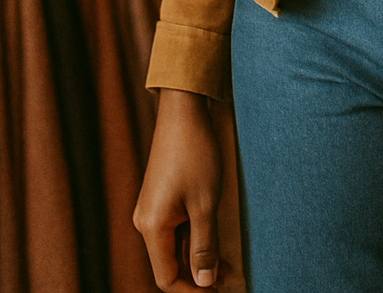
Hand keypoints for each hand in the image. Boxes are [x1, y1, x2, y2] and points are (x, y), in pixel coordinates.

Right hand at [134, 89, 224, 290]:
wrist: (184, 111)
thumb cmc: (195, 154)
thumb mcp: (205, 204)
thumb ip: (204, 246)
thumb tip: (205, 282)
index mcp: (151, 227)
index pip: (167, 278)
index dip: (193, 290)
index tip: (221, 289)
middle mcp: (146, 221)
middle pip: (170, 264)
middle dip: (200, 275)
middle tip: (231, 275)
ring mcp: (152, 209)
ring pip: (174, 247)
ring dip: (199, 257)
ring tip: (229, 262)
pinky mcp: (161, 198)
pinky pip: (175, 229)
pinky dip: (195, 238)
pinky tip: (215, 238)